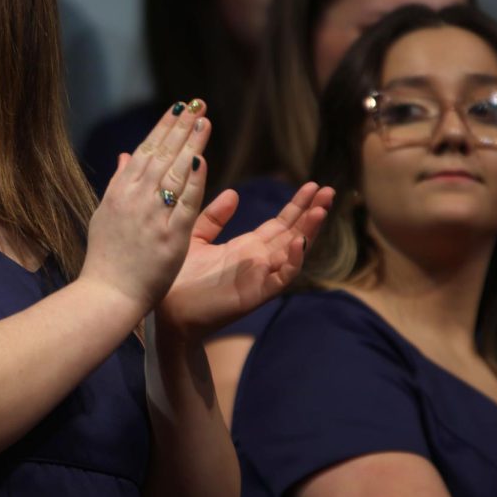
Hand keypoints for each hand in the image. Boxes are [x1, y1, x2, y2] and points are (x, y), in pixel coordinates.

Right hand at [81, 100, 210, 311]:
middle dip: (180, 127)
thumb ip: (118, 184)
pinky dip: (194, 181)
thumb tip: (126, 155)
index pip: (145, 151)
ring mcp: (151, 217)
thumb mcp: (105, 215)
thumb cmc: (107, 259)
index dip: (163, 127)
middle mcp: (134, 199)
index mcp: (119, 193)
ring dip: (190, 144)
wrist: (107, 295)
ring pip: (173, 172)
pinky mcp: (169, 237)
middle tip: (197, 103)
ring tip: (204, 120)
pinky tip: (202, 160)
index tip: (179, 108)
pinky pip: (184, 203)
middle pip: (161, 155)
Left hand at [156, 182, 334, 338]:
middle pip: (293, 233)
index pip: (280, 223)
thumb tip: (234, 193)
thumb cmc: (177, 278)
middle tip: (329, 190)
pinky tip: (298, 242)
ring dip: (308, 231)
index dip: (297, 205)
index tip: (313, 185)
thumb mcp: (195, 238)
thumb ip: (214, 218)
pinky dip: (292, 261)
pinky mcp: (255, 294)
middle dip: (311, 212)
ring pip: (293, 252)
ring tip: (321, 209)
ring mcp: (260, 277)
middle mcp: (258, 261)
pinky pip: (280, 277)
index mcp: (247, 247)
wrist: (166, 311)